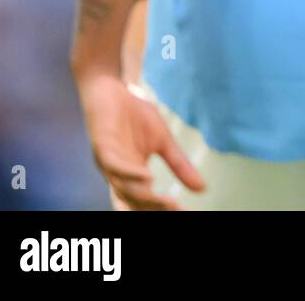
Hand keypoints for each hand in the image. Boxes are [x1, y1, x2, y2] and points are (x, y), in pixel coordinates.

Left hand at [75, 71, 204, 209]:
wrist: (110, 90)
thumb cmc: (134, 116)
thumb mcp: (164, 141)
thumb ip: (179, 165)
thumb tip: (203, 189)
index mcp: (132, 176)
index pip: (147, 201)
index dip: (164, 209)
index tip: (186, 213)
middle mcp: (117, 175)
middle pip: (136, 200)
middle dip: (157, 209)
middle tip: (178, 211)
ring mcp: (108, 162)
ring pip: (125, 188)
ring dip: (146, 197)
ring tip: (167, 202)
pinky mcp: (101, 147)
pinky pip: (115, 166)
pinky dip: (131, 174)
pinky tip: (148, 178)